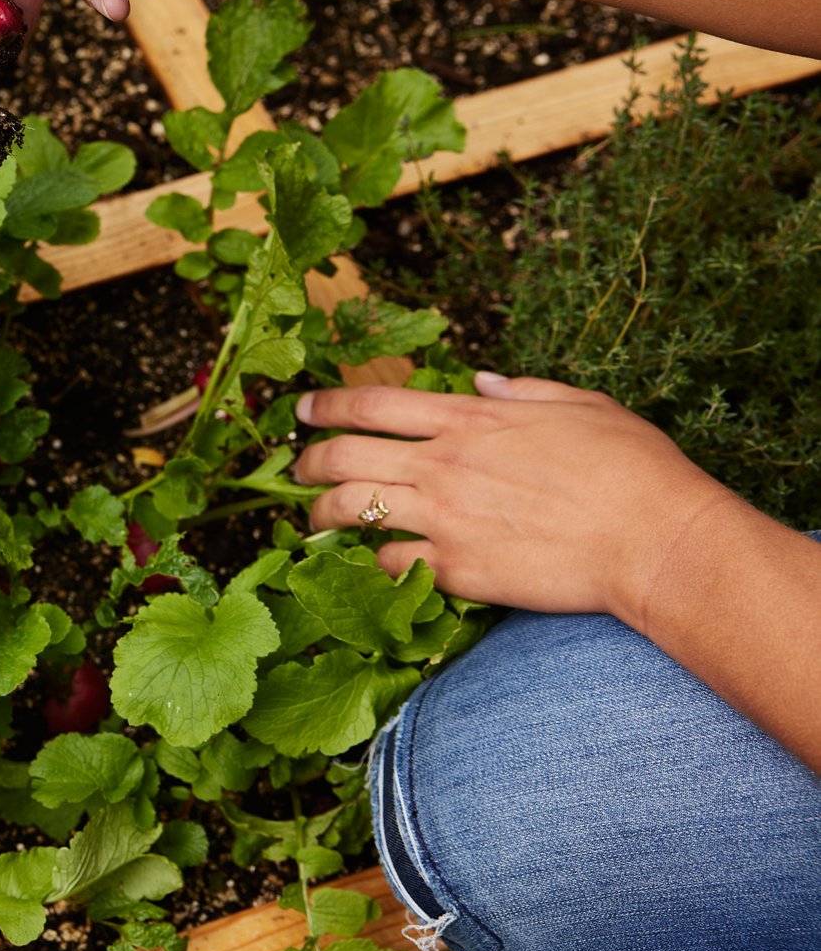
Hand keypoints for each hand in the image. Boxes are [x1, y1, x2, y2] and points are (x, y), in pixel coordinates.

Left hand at [293, 373, 745, 629]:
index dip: (326, 405)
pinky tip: (368, 564)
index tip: (300, 410)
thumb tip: (483, 381)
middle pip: (344, 456)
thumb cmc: (632, 467)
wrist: (656, 537)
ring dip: (320, 515)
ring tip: (310, 521)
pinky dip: (370, 562)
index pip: (373, 403)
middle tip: (295, 470)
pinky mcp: (457, 569)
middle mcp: (444, 464)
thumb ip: (521, 391)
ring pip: (351, 509)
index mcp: (470, 418)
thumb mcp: (580, 405)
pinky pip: (388, 563)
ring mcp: (445, 517)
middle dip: (306, 463)